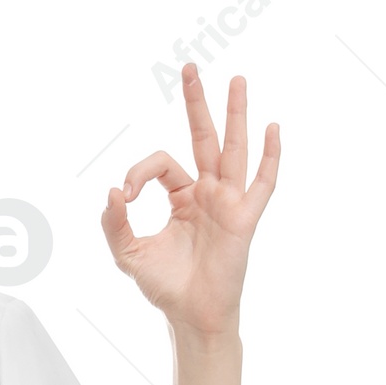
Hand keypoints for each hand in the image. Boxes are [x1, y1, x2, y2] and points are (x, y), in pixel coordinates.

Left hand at [100, 65, 278, 340]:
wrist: (191, 316)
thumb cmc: (165, 286)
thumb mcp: (128, 254)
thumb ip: (114, 224)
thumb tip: (112, 191)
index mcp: (182, 197)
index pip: (161, 164)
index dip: (139, 172)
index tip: (125, 195)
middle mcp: (207, 193)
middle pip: (203, 137)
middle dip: (197, 103)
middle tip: (189, 68)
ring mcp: (228, 203)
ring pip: (233, 149)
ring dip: (236, 115)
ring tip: (238, 80)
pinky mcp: (244, 219)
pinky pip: (262, 184)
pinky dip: (270, 158)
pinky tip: (272, 130)